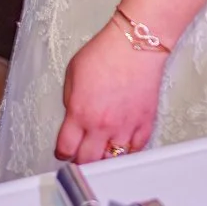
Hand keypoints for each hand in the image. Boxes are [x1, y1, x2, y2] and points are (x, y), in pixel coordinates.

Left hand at [54, 23, 168, 163]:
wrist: (136, 44)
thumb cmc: (106, 52)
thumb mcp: (72, 73)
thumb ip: (70, 100)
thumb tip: (73, 117)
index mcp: (79, 113)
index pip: (65, 148)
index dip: (62, 152)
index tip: (64, 151)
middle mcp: (101, 124)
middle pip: (87, 161)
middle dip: (81, 160)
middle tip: (81, 155)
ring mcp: (125, 126)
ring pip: (112, 160)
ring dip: (105, 157)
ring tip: (102, 151)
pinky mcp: (144, 123)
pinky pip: (136, 150)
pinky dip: (128, 151)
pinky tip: (122, 145)